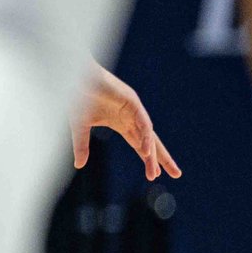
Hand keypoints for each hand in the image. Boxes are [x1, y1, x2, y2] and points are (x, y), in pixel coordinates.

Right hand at [74, 63, 181, 180]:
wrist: (74, 77)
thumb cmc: (77, 98)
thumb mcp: (79, 128)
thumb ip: (81, 147)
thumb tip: (79, 166)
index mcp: (122, 124)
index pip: (140, 145)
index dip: (149, 159)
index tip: (156, 175)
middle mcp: (131, 118)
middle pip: (151, 142)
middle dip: (163, 158)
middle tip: (177, 174)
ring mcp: (133, 109)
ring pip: (147, 135)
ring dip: (151, 154)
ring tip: (154, 171)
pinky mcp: (132, 101)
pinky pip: (142, 122)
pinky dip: (145, 137)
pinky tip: (146, 151)